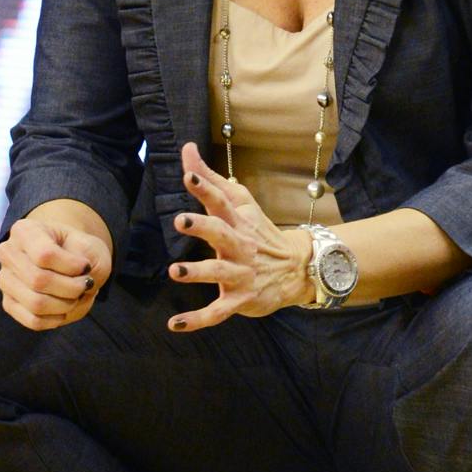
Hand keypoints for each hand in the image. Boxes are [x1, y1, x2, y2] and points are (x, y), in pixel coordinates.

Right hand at [0, 206, 110, 330]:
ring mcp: (5, 280)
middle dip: (71, 288)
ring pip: (36, 303)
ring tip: (76, 296)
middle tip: (85, 284)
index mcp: (24, 230)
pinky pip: (33, 321)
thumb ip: (85, 261)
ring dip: (65, 305)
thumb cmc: (77, 249)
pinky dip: (55, 319)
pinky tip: (65, 309)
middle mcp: (8, 253)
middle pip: (39, 281)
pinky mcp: (9, 303)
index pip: (45, 255)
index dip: (71, 267)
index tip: (85, 266)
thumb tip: (78, 287)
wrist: (68, 256)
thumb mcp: (88, 244)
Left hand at [167, 141, 311, 331]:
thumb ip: (210, 179)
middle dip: (201, 227)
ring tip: (175, 271)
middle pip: (221, 233)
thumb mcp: (239, 202)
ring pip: (219, 273)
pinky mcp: (240, 299)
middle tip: (180, 221)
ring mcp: (241, 274)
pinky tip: (174, 324)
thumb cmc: (258, 231)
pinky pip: (217, 312)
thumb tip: (186, 148)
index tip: (187, 174)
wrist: (297, 269)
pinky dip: (197, 319)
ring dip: (198, 272)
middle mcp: (240, 246)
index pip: (221, 200)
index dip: (205, 188)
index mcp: (237, 221)